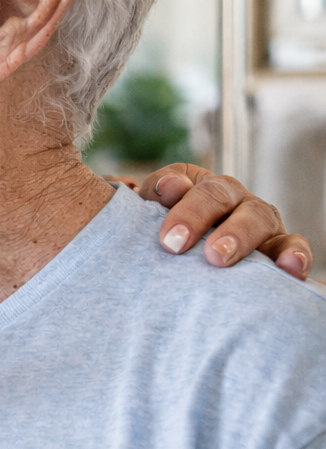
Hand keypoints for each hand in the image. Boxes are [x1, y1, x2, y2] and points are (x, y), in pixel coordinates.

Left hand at [134, 164, 312, 278]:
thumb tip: (170, 187)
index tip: (165, 238)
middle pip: (220, 195)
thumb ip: (156, 194)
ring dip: (238, 236)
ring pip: (257, 218)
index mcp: (198, 186)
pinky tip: (289, 267)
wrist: (192, 263)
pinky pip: (293, 246)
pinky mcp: (279, 247)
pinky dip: (295, 254)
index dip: (176, 206)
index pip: (186, 181)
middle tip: (177, 246)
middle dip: (198, 217)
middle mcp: (232, 198)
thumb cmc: (169, 236)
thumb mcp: (152, 214)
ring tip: (218, 258)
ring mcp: (258, 221)